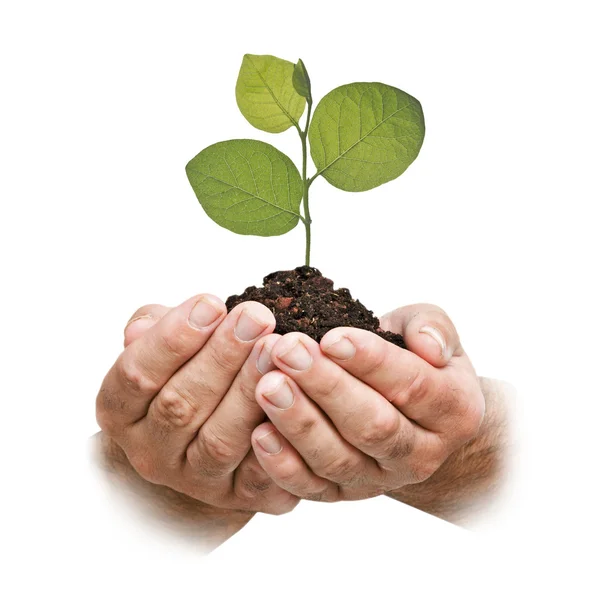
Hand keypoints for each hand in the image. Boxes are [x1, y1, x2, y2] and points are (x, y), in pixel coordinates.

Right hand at [95, 294, 297, 514]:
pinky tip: (295, 400)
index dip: (173, 338)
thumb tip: (152, 323)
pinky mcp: (237, 497)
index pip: (137, 376)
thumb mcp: (159, 347)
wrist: (197, 442)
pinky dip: (277, 441)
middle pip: (180, 406)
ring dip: (248, 392)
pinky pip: (257, 476)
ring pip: (219, 441)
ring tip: (275, 349)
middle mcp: (151, 452)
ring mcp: (193, 480)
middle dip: (221, 357)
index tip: (212, 303)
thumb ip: (152, 330)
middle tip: (256, 317)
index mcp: (122, 412)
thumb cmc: (181, 377)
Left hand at [249, 304, 484, 501]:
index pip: (413, 386)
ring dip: (299, 423)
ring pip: (338, 459)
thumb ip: (434, 327)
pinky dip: (283, 465)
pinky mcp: (342, 493)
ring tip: (266, 385)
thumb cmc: (413, 358)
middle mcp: (420, 453)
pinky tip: (259, 433)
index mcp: (453, 410)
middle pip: (373, 426)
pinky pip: (312, 487)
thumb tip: (428, 345)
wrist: (409, 413)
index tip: (332, 338)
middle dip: (326, 387)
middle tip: (287, 351)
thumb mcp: (431, 331)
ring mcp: (379, 479)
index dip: (371, 362)